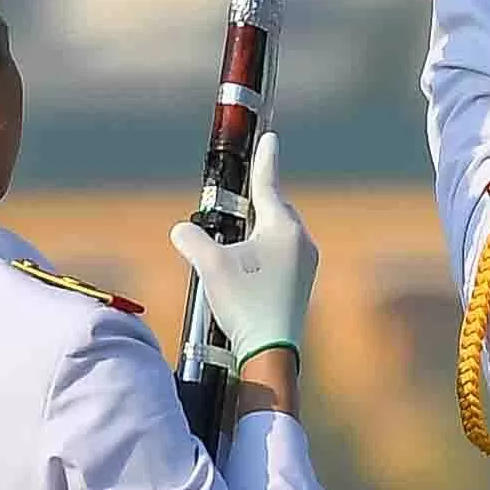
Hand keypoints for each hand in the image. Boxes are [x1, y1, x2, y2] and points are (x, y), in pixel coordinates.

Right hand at [171, 137, 319, 364]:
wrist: (270, 351)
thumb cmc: (243, 304)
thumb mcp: (208, 264)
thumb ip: (191, 238)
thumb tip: (182, 231)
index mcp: (283, 228)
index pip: (269, 184)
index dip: (265, 160)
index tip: (270, 138)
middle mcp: (301, 241)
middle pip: (274, 209)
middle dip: (255, 202)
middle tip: (237, 199)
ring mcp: (306, 264)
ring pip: (278, 233)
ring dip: (258, 230)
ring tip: (235, 240)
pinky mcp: (302, 283)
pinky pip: (282, 253)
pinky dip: (264, 250)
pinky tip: (247, 266)